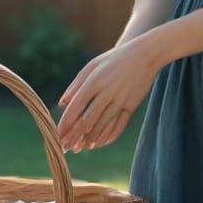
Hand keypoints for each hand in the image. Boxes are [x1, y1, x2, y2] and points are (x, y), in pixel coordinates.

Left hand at [56, 36, 160, 152]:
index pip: (76, 106)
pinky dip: (108, 136)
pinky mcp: (132, 105)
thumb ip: (76, 85)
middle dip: (75, 136)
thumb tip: (62, 103)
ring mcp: (120, 99)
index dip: (66, 123)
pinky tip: (99, 143)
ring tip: (80, 148)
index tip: (57, 135)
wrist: (144, 54)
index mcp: (94, 80)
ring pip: (102, 124)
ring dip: (90, 139)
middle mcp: (106, 91)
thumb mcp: (92, 66)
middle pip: (88, 119)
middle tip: (65, 148)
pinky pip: (119, 125)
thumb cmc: (113, 60)